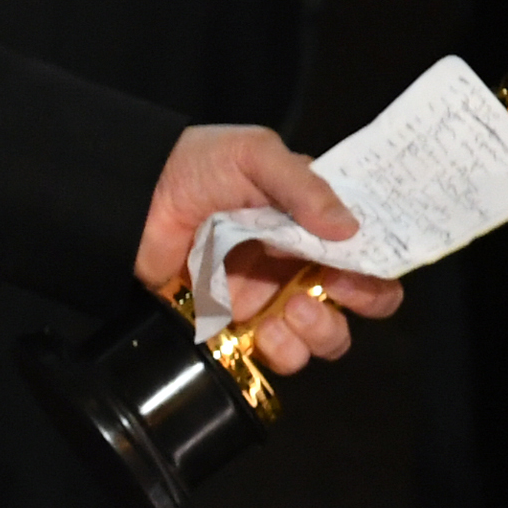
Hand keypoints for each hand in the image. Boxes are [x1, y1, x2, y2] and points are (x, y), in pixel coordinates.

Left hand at [134, 123, 398, 370]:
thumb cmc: (193, 165)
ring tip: (291, 311)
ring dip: (321, 334)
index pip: (368, 252)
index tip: (363, 265)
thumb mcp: (254, 154)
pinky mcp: (234, 322)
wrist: (129, 196)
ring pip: (323, 336)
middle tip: (332, 290)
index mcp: (312, 222)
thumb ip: (304, 186)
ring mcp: (267, 295)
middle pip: (359, 301)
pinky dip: (281, 352)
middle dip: (361, 303)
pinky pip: (275, 353)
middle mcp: (298, 262)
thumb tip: (350, 228)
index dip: (379, 265)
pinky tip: (261, 331)